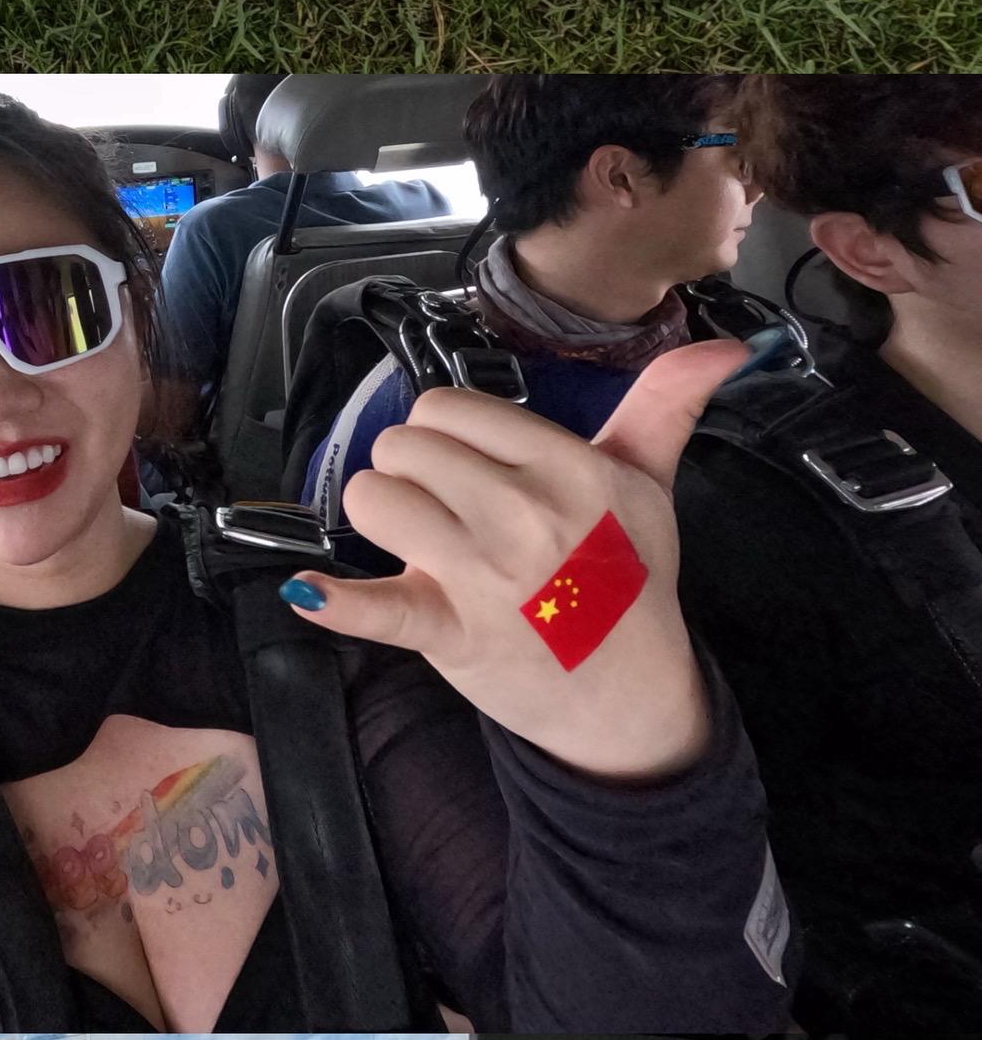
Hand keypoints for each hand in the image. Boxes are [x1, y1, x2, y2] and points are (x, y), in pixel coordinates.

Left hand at [291, 340, 760, 780]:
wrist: (628, 695)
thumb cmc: (628, 582)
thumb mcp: (649, 488)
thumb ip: (666, 406)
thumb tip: (726, 345)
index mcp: (567, 466)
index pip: (448, 407)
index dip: (444, 434)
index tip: (471, 469)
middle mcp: (523, 512)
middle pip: (402, 445)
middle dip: (411, 472)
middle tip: (446, 511)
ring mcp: (483, 575)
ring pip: (374, 499)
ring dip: (384, 519)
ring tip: (422, 544)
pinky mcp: (448, 633)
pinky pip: (376, 607)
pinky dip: (340, 602)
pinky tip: (312, 593)